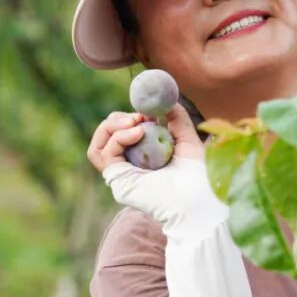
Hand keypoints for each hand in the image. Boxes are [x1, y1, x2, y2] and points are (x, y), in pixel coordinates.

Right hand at [86, 102, 204, 173]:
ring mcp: (121, 175)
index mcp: (142, 157)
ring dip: (112, 126)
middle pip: (105, 137)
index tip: (148, 111)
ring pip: (98, 146)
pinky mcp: (117, 180)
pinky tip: (138, 133)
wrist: (198, 196)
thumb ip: (176, 118)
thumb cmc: (197, 174)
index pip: (121, 133)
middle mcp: (128, 167)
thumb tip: (167, 100)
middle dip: (118, 119)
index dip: (129, 118)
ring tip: (136, 122)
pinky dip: (118, 138)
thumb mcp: (186, 138)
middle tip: (140, 115)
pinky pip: (104, 154)